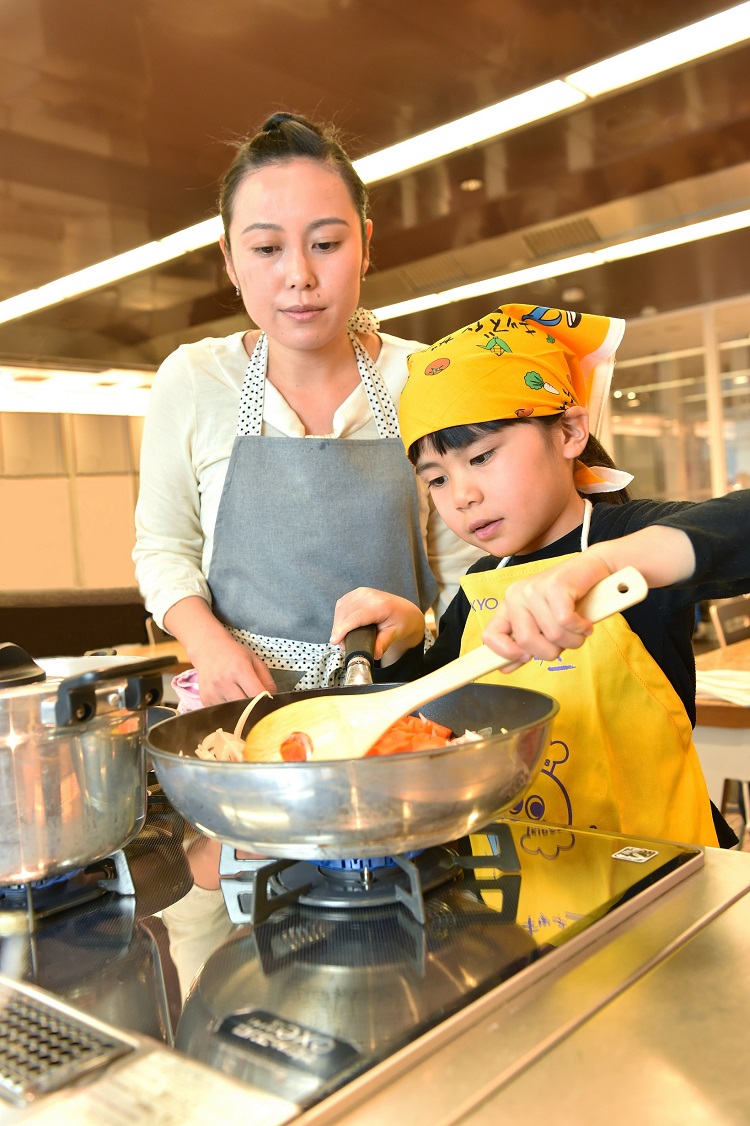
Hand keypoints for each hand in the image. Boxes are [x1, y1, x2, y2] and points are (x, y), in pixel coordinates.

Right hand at [164, 595, 277, 703]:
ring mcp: (212, 692)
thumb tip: (273, 701)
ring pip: (234, 713)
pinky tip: (230, 700)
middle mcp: (224, 681)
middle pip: (245, 707)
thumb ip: (267, 681)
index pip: (257, 694)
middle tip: (259, 707)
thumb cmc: (234, 654)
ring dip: (242, 711)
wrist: (208, 649)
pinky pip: (222, 713)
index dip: (266, 702)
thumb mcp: (255, 661)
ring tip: (243, 701)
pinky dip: (229, 710)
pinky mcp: (205, 700)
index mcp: (239, 669)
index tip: (270, 704)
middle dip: (255, 709)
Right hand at [331, 587, 424, 661]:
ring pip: (341, 608)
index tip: (334, 640)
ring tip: (344, 637)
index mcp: (381, 605)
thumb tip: (374, 655)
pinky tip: (344, 625)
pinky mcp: (358, 592)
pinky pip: (342, 604)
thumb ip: (383, 644)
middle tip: (343, 645)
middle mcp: (370, 595)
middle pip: (345, 612)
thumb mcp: (395, 635)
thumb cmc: (401, 622)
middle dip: (339, 630)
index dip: (342, 629)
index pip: (356, 617)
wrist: (406, 612)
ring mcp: (363, 592)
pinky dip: (340, 616)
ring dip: (338, 623)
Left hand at [481, 554, 611, 672]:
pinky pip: (565, 622)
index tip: (528, 657)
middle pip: (526, 642)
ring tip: (579, 629)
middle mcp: (516, 595)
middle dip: (552, 651)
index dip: (507, 654)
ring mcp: (533, 589)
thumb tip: (503, 668)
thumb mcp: (544, 626)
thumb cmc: (570, 601)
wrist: (595, 569)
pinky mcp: (554, 585)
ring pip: (552, 635)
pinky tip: (585, 623)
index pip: (490, 635)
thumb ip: (525, 646)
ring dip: (573, 640)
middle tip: (566, 640)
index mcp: (509, 605)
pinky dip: (580, 628)